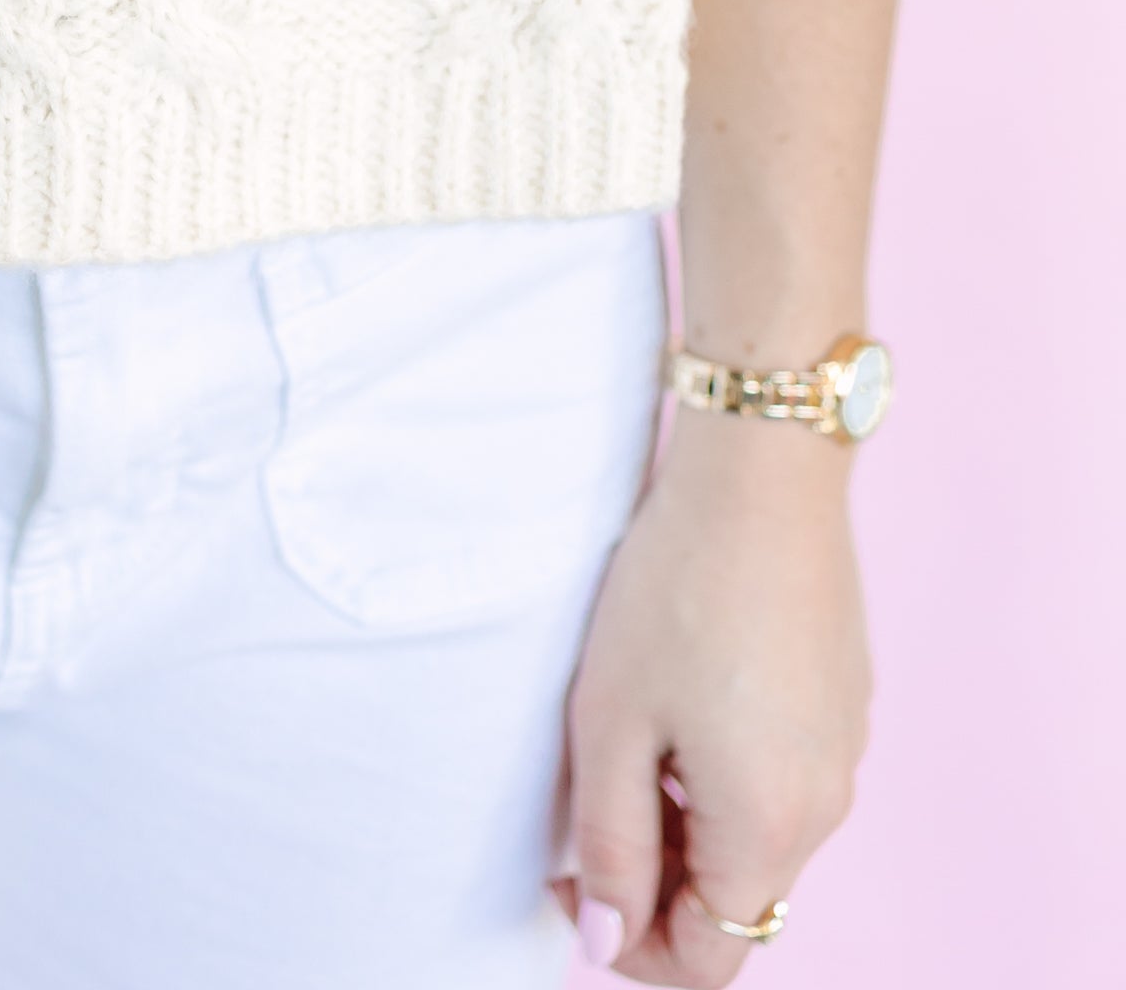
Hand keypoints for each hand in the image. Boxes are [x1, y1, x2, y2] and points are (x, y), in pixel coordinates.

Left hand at [558, 410, 871, 980]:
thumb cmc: (673, 591)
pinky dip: (728, 773)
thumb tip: (605, 943)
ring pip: (758, 837)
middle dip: (657, 880)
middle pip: (736, 899)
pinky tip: (683, 695)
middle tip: (591, 803)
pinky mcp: (844, 702)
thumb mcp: (613, 724)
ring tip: (634, 734)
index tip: (571, 883)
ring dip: (691, 823)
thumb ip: (612, 846)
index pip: (710, 957)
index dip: (631, 943)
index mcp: (769, 829)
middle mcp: (826, 807)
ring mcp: (844, 751)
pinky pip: (784, 777)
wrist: (761, 475)